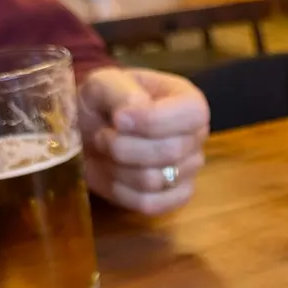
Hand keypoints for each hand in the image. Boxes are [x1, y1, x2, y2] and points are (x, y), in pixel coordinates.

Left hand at [78, 66, 209, 214]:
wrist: (90, 130)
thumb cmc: (103, 103)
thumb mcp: (103, 83)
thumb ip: (119, 90)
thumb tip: (133, 112)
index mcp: (190, 102)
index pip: (191, 114)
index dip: (153, 121)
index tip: (118, 119)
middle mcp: (198, 137)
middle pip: (170, 151)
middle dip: (124, 146)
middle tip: (102, 136)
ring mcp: (189, 170)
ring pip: (154, 180)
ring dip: (117, 168)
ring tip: (106, 154)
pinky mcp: (174, 198)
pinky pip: (150, 204)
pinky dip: (121, 192)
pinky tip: (112, 175)